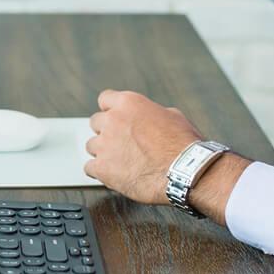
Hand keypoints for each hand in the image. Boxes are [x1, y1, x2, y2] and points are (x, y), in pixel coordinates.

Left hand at [84, 88, 201, 204]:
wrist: (184, 172)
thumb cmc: (183, 146)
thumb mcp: (173, 116)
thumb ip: (152, 114)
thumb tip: (149, 118)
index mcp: (129, 103)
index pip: (105, 99)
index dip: (111, 110)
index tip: (115, 119)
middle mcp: (113, 120)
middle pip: (95, 122)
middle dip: (106, 131)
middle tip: (120, 142)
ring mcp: (105, 144)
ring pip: (91, 145)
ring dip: (103, 152)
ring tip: (120, 161)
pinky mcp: (102, 168)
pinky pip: (89, 168)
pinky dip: (100, 172)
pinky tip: (113, 175)